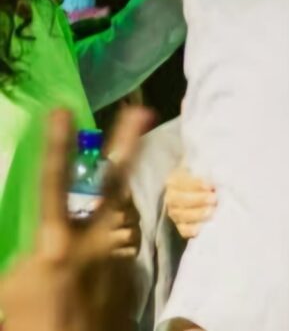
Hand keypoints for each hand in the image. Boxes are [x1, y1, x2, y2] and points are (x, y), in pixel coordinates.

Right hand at [0, 107, 150, 330]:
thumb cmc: (32, 323)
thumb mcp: (9, 289)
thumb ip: (24, 259)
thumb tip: (37, 245)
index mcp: (56, 243)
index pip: (54, 182)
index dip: (57, 145)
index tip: (61, 112)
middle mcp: (96, 241)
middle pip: (115, 183)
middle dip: (128, 145)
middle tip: (141, 111)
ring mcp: (120, 254)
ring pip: (124, 211)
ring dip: (119, 196)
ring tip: (122, 173)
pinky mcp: (134, 271)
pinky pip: (126, 239)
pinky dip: (117, 231)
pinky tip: (108, 234)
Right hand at [165, 166, 216, 239]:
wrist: (200, 193)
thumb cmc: (205, 178)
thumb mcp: (204, 171)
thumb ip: (209, 173)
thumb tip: (219, 176)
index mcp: (175, 179)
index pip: (182, 181)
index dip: (196, 184)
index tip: (211, 186)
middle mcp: (171, 196)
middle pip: (180, 199)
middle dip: (198, 199)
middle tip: (214, 199)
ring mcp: (174, 213)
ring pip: (181, 215)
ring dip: (198, 214)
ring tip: (213, 211)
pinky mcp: (180, 226)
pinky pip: (184, 230)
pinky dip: (193, 229)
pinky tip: (204, 226)